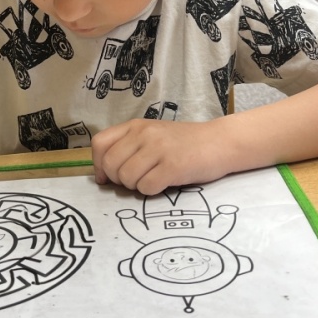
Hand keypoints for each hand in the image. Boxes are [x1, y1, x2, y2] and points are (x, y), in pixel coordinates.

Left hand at [92, 118, 227, 194]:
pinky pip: (146, 187)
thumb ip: (128, 147)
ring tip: (152, 180)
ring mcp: (159, 149)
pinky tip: (164, 183)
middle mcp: (144, 133)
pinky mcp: (173, 166)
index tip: (107, 178)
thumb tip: (103, 175)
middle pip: (110, 164)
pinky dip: (152, 192)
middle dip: (119, 180)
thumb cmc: (184, 143)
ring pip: (127, 178)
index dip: (98, 165)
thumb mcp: (152, 135)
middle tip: (136, 181)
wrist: (219, 142)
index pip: (99, 143)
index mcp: (136, 125)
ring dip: (136, 187)